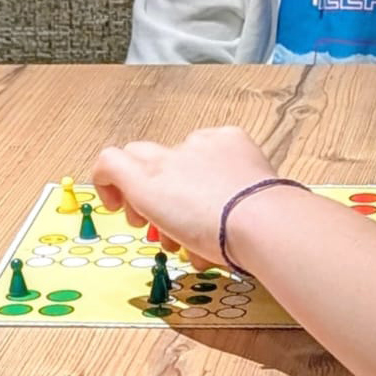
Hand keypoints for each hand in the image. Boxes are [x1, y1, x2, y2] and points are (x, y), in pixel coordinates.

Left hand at [92, 126, 275, 264]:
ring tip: (149, 226)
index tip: (196, 215)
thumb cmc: (269, 222)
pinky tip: (114, 205)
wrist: (260, 221)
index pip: (197, 158)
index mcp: (230, 143)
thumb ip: (241, 207)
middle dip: (163, 189)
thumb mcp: (261, 204)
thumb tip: (229, 232)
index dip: (190, 188)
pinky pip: (111, 163)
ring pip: (138, 159)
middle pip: (166, 156)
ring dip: (140, 195)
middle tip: (166, 223)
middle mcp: (198, 144)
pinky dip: (106, 181)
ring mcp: (170, 159)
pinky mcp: (144, 178)